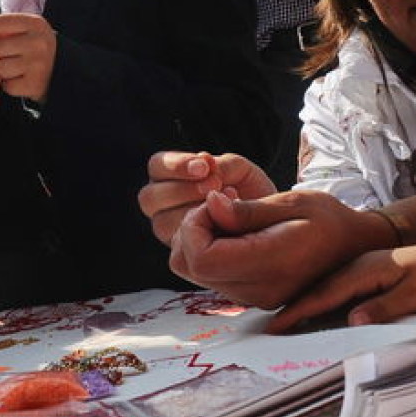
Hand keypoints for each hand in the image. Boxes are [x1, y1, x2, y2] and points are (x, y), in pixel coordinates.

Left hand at [0, 13, 56, 104]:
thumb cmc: (33, 49)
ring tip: (15, 68)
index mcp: (36, 24)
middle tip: (8, 56)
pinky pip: (7, 85)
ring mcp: (38, 64)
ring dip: (1, 71)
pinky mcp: (35, 84)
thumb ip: (2, 28)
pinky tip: (20, 80)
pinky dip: (9, 85)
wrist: (61, 73)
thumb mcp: (25, 31)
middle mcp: (39, 42)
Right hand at [138, 151, 275, 245]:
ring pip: (161, 223)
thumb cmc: (250, 193)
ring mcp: (170, 233)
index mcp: (169, 178)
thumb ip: (222, 166)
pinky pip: (179, 246)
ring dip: (189, 213)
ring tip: (224, 206)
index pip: (156, 167)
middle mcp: (163, 206)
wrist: (266, 227)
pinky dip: (200, 234)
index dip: (175, 166)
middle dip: (181, 190)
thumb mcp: (241, 172)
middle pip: (149, 197)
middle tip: (213, 187)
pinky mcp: (182, 256)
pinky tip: (224, 226)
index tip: (204, 167)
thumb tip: (204, 160)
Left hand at [168, 189, 390, 309]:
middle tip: (220, 207)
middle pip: (189, 268)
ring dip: (200, 241)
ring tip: (229, 217)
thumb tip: (211, 205)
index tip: (216, 203)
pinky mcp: (252, 297)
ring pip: (195, 273)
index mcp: (270, 265)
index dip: (194, 228)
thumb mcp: (294, 202)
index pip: (202, 260)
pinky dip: (212, 251)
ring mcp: (254, 298)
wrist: (355, 249)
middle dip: (192, 232)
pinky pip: (213, 276)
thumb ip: (248, 210)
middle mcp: (258, 291)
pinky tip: (235, 232)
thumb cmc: (329, 220)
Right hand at [266, 240, 415, 332]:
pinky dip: (322, 302)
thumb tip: (350, 321)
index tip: (275, 326)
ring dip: (305, 306)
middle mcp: (358, 267)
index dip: (299, 311)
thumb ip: (383, 306)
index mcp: (365, 270)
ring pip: (326, 290)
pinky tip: (315, 313)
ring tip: (284, 324)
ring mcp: (362, 270)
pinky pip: (338, 290)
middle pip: (318, 291)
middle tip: (269, 330)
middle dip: (293, 310)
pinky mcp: (369, 275)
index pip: (324, 294)